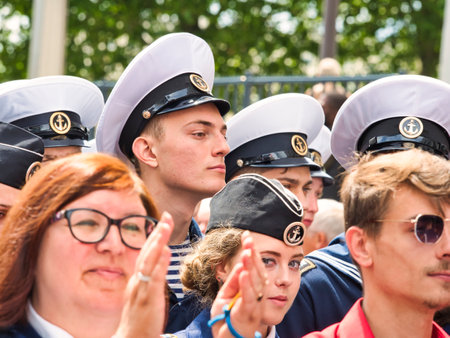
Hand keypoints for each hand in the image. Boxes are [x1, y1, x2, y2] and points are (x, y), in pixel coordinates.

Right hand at [114, 211, 172, 337]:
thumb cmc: (141, 320)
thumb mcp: (147, 293)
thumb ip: (155, 274)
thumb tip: (164, 254)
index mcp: (138, 279)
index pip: (146, 252)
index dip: (154, 236)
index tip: (163, 221)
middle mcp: (137, 281)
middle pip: (147, 252)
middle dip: (157, 233)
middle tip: (166, 216)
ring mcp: (141, 289)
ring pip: (148, 261)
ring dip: (157, 242)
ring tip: (165, 226)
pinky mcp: (148, 300)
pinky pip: (154, 279)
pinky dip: (160, 264)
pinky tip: (166, 251)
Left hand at [211, 231, 267, 337]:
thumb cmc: (226, 322)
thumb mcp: (224, 298)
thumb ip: (232, 282)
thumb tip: (239, 265)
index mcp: (251, 290)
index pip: (253, 267)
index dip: (251, 251)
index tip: (247, 236)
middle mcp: (256, 296)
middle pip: (258, 271)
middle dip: (253, 254)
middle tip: (248, 238)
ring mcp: (254, 305)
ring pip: (256, 282)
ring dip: (251, 266)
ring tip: (247, 252)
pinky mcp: (248, 315)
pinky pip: (249, 298)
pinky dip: (246, 284)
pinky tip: (243, 272)